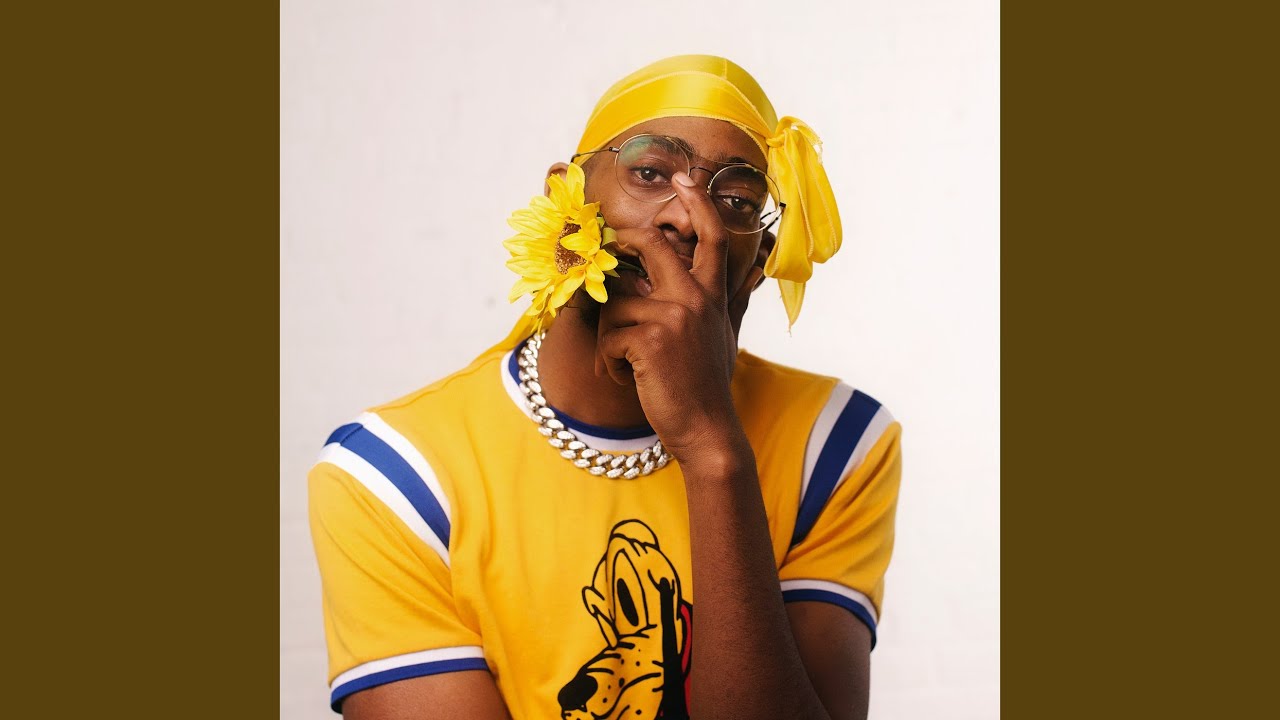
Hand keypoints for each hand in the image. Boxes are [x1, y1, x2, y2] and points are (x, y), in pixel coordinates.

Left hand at [595, 172, 753, 459]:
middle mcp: (695, 298)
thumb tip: (755, 266)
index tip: (683, 177)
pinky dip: (609, 362)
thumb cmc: (708, 384)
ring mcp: (672, 317)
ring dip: (611, 336)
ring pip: (616, 303)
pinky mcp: (648, 339)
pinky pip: (608, 337)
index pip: (711, 237)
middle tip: (606, 251)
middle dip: (622, 244)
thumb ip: (736, 296)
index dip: (697, 202)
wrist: (706, 429)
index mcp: (712, 295)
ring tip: (628, 363)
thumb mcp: (727, 333)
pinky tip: (627, 378)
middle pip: (650, 245)